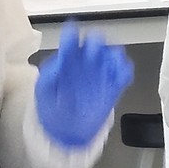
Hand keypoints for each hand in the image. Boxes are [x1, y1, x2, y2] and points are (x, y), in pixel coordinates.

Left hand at [35, 21, 133, 146]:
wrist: (65, 132)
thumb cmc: (52, 107)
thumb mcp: (43, 91)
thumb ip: (49, 75)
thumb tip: (59, 61)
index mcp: (67, 60)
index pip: (70, 40)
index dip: (72, 35)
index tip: (72, 35)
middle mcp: (86, 63)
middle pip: (96, 42)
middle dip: (96, 43)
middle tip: (93, 52)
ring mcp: (101, 74)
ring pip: (113, 54)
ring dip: (113, 55)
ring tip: (110, 63)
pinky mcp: (113, 87)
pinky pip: (124, 74)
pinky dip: (125, 71)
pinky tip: (120, 74)